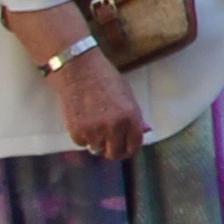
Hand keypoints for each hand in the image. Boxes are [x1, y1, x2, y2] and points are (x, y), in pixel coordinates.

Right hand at [48, 44, 146, 162]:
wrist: (78, 69)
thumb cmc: (105, 78)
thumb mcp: (127, 95)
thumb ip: (136, 116)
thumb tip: (146, 131)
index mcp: (131, 117)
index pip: (134, 147)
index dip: (129, 150)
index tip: (125, 148)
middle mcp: (114, 127)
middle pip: (114, 154)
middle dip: (112, 150)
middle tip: (108, 143)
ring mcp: (95, 131)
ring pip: (97, 149)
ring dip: (96, 141)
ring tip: (94, 124)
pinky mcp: (77, 131)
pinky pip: (82, 143)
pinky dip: (82, 136)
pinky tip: (82, 119)